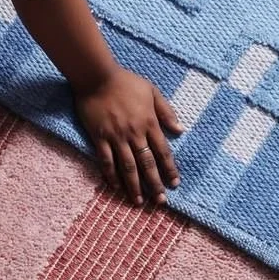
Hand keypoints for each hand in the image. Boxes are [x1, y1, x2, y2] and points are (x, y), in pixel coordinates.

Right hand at [74, 67, 183, 205]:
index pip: (163, 151)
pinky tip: (116, 187)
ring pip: (128, 166)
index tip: (174, 184)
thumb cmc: (126, 82)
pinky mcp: (100, 138)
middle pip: (147, 163)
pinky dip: (111, 175)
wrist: (98, 78)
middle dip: (155, 183)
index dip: (169, 169)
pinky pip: (107, 161)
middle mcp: (135, 133)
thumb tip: (180, 130)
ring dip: (134, 186)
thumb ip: (166, 111)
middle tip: (160, 201)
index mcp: (149, 122)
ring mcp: (116, 137)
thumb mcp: (152, 91)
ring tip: (139, 201)